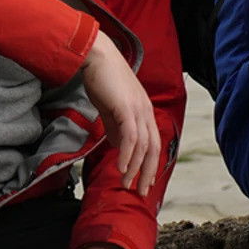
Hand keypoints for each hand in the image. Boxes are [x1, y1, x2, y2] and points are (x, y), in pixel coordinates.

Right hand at [78, 31, 156, 191]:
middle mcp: (146, 111)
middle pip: (153, 148)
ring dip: (135, 168)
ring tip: (126, 184)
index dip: (149, 164)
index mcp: (144, 110)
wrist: (95, 56)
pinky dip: (127, 155)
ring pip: (143, 146)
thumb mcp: (110, 108)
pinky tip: (120, 168)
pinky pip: (130, 137)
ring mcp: (138, 109)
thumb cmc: (101, 79)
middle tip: (140, 192)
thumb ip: (115, 128)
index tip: (142, 182)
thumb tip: (118, 147)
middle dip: (147, 172)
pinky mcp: (126, 108)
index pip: (152, 143)